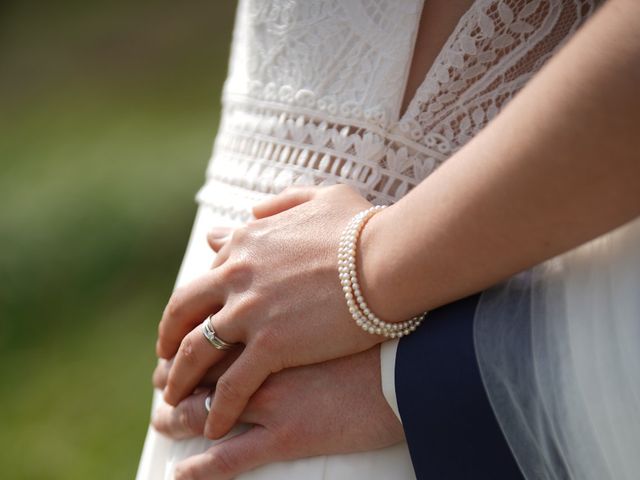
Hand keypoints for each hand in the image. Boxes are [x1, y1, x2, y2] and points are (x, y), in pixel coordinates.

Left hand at [157, 184, 387, 438]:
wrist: (390, 258)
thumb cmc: (365, 228)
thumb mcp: (322, 198)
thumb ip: (282, 203)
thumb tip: (251, 212)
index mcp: (248, 241)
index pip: (208, 277)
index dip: (196, 303)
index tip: (194, 320)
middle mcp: (238, 274)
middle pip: (184, 311)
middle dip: (169, 337)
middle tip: (166, 359)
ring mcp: (251, 311)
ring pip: (196, 352)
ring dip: (181, 379)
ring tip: (175, 400)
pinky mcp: (272, 346)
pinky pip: (233, 386)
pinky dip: (218, 410)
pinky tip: (212, 429)